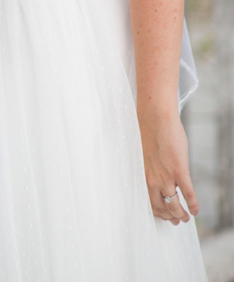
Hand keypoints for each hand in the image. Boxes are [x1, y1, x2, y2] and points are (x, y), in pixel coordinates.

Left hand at [139, 110, 197, 224]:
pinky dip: (193, 204)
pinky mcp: (179, 171)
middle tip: (176, 220)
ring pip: (174, 205)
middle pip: (162, 207)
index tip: (164, 216)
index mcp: (144, 175)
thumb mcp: (146, 156)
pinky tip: (195, 210)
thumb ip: (152, 169)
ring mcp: (167, 176)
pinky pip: (188, 194)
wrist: (155, 118)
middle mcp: (153, 180)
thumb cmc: (149, 133)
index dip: (158, 212)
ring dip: (181, 215)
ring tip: (185, 218)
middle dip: (169, 217)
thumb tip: (160, 177)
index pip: (150, 202)